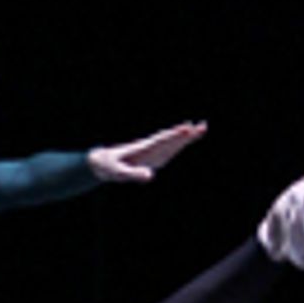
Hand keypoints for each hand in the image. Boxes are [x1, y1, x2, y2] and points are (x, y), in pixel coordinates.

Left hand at [88, 121, 206, 183]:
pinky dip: (180, 143)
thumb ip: (134, 174)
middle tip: (202, 126)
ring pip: (172, 142)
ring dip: (186, 136)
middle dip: (186, 133)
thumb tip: (151, 176)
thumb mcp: (119, 173)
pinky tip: (188, 138)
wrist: (101, 162)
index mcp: (143, 149)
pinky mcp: (152, 157)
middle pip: (171, 138)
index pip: (162, 141)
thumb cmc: (109, 167)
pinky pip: (169, 149)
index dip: (175, 136)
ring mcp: (152, 151)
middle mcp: (150, 147)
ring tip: (202, 128)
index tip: (187, 129)